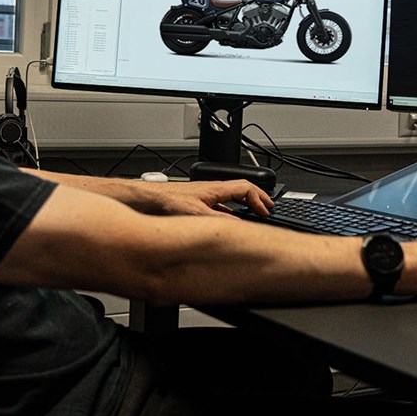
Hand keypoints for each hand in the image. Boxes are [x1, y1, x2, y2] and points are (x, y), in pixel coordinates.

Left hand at [151, 180, 273, 217]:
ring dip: (245, 205)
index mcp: (216, 188)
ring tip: (254, 213)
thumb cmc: (167, 201)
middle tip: (268, 207)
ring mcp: (205, 195)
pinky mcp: (198, 202)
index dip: (259, 199)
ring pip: (232, 197)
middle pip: (242, 189)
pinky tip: (230, 222)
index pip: (246, 188)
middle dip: (257, 198)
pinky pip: (221, 205)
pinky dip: (231, 212)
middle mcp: (212, 189)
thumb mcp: (197, 214)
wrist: (148, 199)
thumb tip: (239, 228)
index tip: (265, 211)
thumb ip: (219, 221)